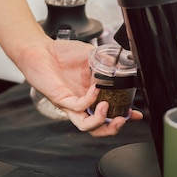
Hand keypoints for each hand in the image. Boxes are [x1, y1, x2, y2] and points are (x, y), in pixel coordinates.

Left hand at [18, 38, 142, 136]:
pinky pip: (78, 106)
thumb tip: (121, 65)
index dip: (123, 116)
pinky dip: (89, 100)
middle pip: (97, 127)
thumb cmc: (62, 53)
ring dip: (100, 121)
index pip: (108, 113)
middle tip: (123, 119)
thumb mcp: (90, 55)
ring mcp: (70, 103)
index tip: (135, 113)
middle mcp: (81, 102)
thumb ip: (106, 61)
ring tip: (107, 108)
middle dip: (113, 128)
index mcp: (90, 95)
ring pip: (85, 125)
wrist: (40, 49)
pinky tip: (95, 89)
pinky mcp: (61, 99)